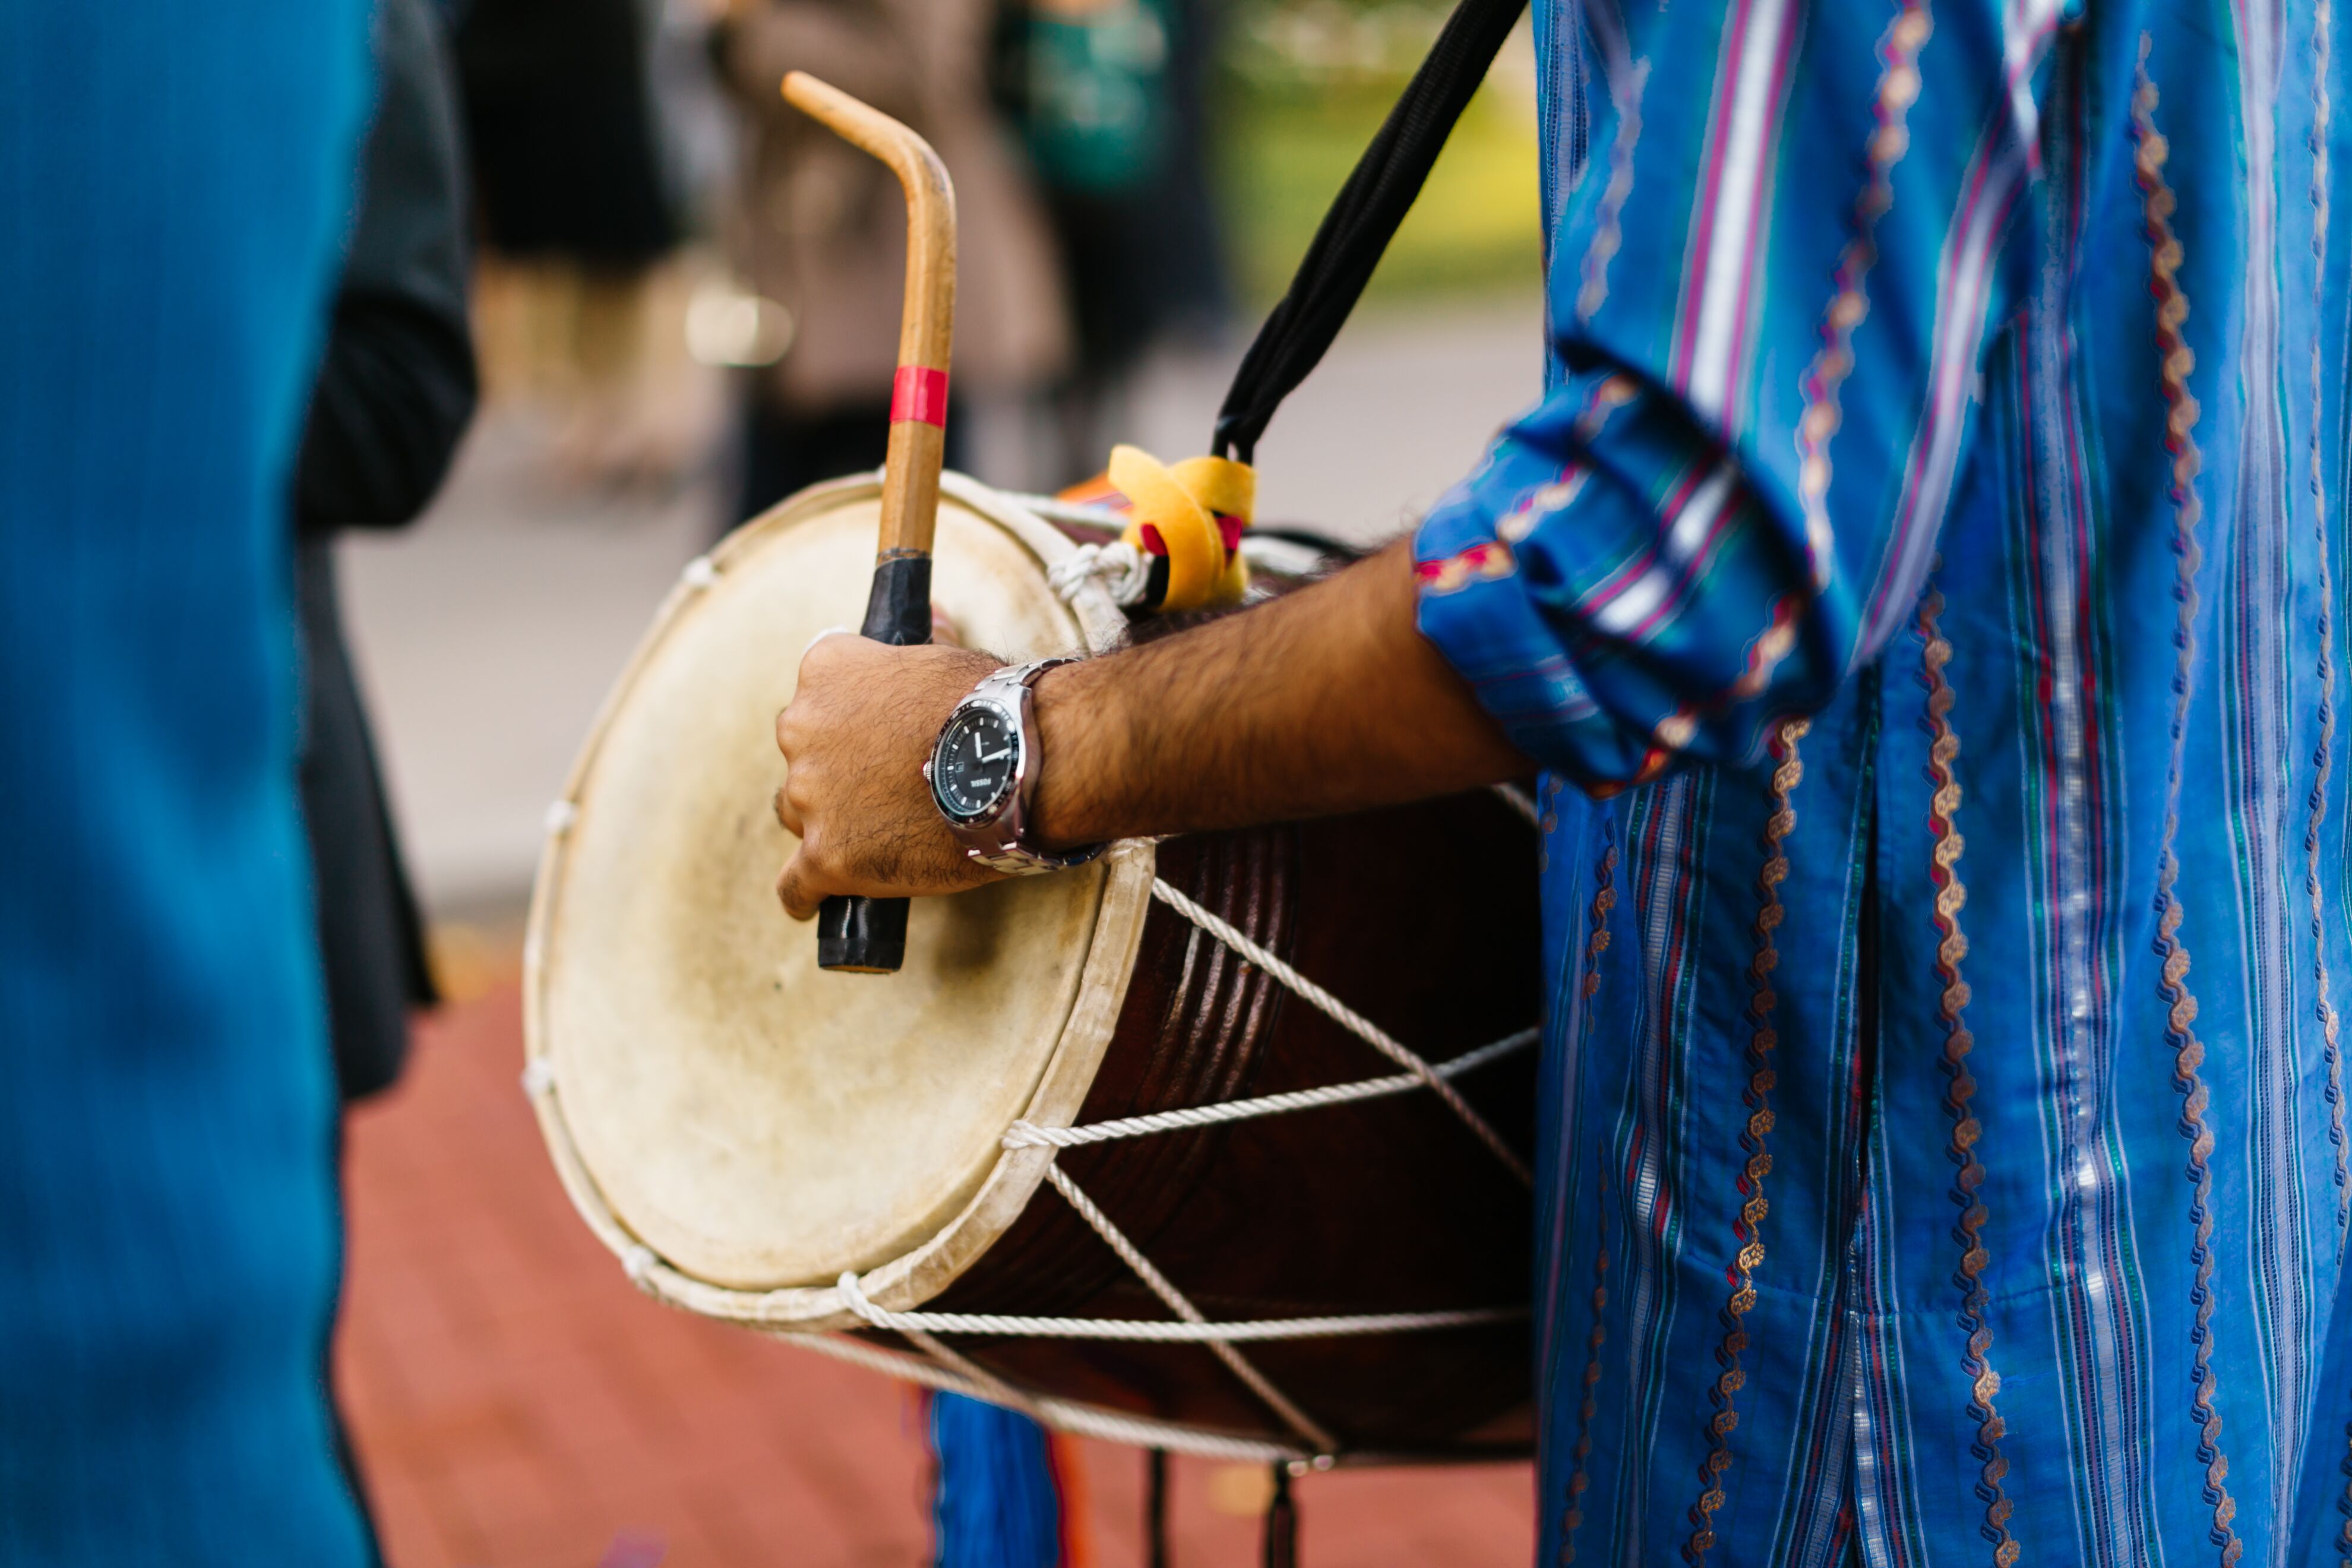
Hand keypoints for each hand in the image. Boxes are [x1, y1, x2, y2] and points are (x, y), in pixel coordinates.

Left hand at [771, 633, 1001, 918]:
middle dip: (836, 769)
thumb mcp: (947, 656)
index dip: (848, 716)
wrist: (1014, 761)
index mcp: (824, 671)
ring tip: (877, 835)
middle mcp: (800, 728)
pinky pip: (796, 886)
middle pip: (803, 756)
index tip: (873, 731)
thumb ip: (922, 645)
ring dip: (829, 821)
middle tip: (887, 783)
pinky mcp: (827, 856)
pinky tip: (818, 897)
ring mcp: (810, 796)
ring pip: (799, 814)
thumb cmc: (989, 704)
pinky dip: (806, 893)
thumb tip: (933, 616)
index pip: (815, 692)